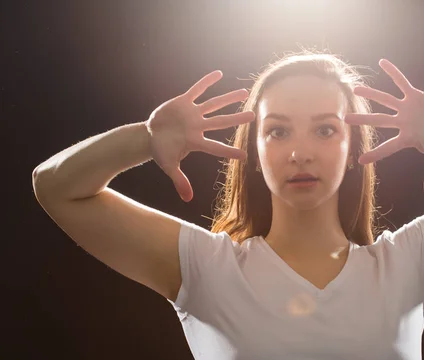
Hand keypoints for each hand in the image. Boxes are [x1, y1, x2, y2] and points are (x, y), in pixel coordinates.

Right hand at [146, 70, 254, 201]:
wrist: (149, 136)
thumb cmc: (161, 152)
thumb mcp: (169, 166)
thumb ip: (179, 181)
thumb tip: (187, 200)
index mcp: (195, 142)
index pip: (215, 148)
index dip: (229, 152)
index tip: (245, 156)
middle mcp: (198, 126)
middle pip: (221, 122)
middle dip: (236, 119)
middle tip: (253, 116)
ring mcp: (192, 114)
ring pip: (214, 104)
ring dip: (228, 98)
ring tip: (244, 92)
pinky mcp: (183, 102)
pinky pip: (196, 90)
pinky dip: (206, 82)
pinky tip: (218, 74)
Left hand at [344, 59, 423, 197]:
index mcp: (407, 139)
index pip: (388, 148)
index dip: (376, 154)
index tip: (360, 160)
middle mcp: (402, 123)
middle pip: (379, 121)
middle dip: (363, 120)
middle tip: (344, 119)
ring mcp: (406, 109)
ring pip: (385, 100)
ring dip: (372, 94)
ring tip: (356, 88)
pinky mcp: (415, 96)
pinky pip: (402, 82)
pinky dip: (394, 73)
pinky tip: (383, 63)